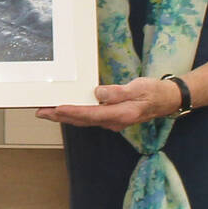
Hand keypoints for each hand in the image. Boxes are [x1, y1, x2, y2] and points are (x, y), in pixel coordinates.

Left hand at [37, 76, 183, 131]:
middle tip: (40, 111)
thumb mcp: (139, 87)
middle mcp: (114, 121)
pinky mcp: (110, 117)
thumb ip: (118, 92)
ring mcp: (112, 121)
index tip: (56, 108)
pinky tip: (65, 111)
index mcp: (121, 114)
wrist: (166, 100)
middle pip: (82, 120)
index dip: (72, 112)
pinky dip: (74, 114)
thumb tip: (99, 93)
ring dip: (64, 117)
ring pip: (83, 120)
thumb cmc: (153, 92)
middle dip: (60, 116)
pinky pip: (89, 117)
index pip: (91, 114)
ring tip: (46, 111)